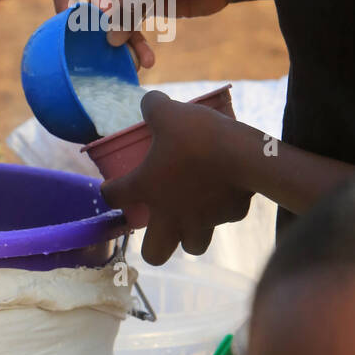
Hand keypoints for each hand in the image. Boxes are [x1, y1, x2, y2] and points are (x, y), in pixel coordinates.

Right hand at [50, 0, 236, 67]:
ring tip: (130, 58)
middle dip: (94, 20)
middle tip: (96, 41)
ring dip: (118, 37)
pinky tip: (146, 60)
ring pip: (107, 16)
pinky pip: (127, 26)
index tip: (105, 12)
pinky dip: (134, 42)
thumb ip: (130, 5)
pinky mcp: (141, 3)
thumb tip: (109, 39)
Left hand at [100, 92, 253, 263]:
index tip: (111, 187)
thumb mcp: (169, 112)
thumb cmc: (199, 137)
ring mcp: (202, 221)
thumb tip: (151, 101)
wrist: (246, 156)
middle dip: (153, 245)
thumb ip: (154, 107)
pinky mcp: (230, 217)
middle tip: (158, 224)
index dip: (109, 191)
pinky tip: (224, 193)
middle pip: (154, 253)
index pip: (114, 197)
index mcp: (147, 188)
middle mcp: (171, 214)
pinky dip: (221, 211)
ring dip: (190, 235)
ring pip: (193, 246)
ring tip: (193, 216)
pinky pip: (223, 220)